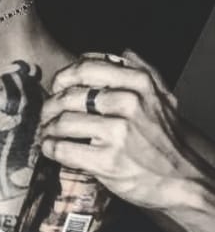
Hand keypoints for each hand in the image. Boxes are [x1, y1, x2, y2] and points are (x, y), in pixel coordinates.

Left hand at [38, 50, 204, 211]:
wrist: (184, 179)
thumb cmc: (166, 139)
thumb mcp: (164, 99)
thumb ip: (145, 71)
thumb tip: (124, 51)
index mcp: (139, 83)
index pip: (85, 68)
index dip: (62, 78)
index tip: (57, 88)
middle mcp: (129, 103)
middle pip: (68, 96)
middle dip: (50, 106)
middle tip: (46, 115)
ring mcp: (118, 133)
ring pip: (62, 122)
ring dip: (47, 129)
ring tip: (47, 133)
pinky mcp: (107, 160)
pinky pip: (63, 148)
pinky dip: (50, 148)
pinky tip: (50, 148)